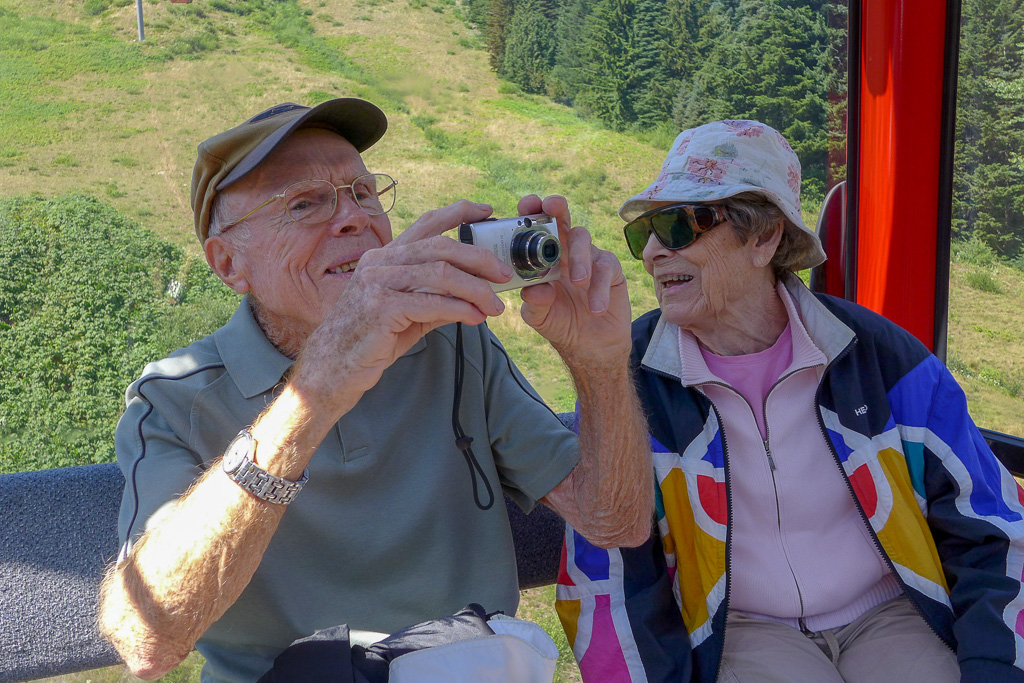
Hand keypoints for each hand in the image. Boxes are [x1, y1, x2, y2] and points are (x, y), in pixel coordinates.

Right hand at [292, 200, 513, 415]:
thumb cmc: (369, 342)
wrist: (332, 370)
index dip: (459, 212)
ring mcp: (377, 282)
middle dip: (480, 258)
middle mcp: (380, 262)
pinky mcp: (380, 307)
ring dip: (475, 289)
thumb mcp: (408, 314)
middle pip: (441, 247)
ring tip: (494, 306)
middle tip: (504, 274)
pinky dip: (460, 309)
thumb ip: (436, 298)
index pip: (426, 223)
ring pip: (440, 273)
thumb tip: (474, 295)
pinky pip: (432, 302)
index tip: (487, 211)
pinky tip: (475, 318)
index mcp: (386, 257)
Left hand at [516, 195, 631, 367]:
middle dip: (557, 209)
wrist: (590, 347)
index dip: (531, 212)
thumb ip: (535, 303)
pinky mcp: (611, 271)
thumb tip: (533, 289)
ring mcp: (589, 258)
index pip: (536, 228)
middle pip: (562, 220)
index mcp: (543, 257)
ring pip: (583, 240)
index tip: (527, 205)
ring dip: (579, 257)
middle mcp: (565, 251)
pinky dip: (599, 287)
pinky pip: (605, 268)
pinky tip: (595, 307)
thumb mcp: (540, 317)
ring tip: (578, 282)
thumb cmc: (561, 324)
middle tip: (552, 206)